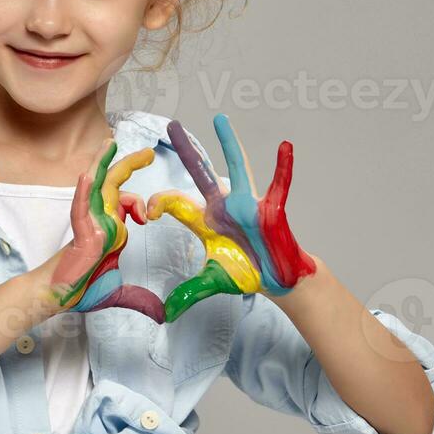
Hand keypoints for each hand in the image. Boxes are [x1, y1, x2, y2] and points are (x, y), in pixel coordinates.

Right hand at [47, 136, 162, 320]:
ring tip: (111, 143)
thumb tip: (162, 315)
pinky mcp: (80, 233)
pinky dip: (84, 191)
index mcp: (110, 228)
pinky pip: (80, 208)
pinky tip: (87, 176)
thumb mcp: (121, 292)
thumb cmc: (83, 288)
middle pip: (114, 184)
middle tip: (148, 152)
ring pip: (97, 187)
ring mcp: (89, 223)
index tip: (149, 218)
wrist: (60, 297)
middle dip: (129, 165)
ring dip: (103, 164)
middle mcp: (100, 220)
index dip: (141, 204)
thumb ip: (141, 299)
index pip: (127, 202)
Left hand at [147, 114, 315, 320]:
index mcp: (205, 218)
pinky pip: (278, 185)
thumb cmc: (246, 272)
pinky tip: (285, 147)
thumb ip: (189, 293)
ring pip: (237, 168)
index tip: (147, 213)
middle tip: (171, 124)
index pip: (175, 201)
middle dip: (187, 150)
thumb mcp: (212, 282)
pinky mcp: (270, 210)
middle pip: (201, 173)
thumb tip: (167, 313)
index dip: (159, 203)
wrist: (276, 279)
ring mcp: (248, 204)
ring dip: (229, 144)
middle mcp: (224, 205)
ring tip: (219, 120)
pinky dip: (283, 168)